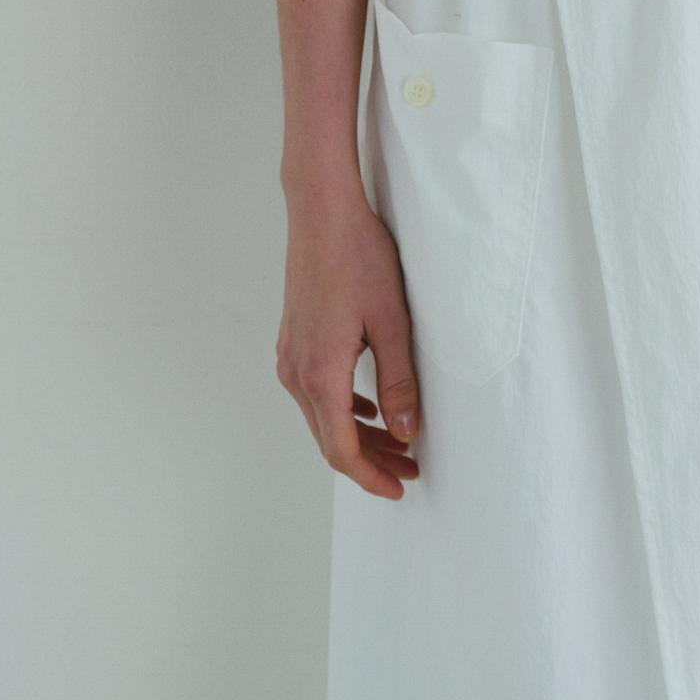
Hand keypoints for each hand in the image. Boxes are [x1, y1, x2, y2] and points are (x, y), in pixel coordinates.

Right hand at [275, 188, 422, 496]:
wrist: (321, 211)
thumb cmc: (359, 258)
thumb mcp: (392, 321)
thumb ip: (398, 381)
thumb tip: (406, 432)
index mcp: (320, 374)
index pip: (341, 450)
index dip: (370, 476)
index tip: (399, 488)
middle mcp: (296, 372)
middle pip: (329, 439)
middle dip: (369, 461)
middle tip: (409, 469)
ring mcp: (290, 355)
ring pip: (321, 416)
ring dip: (357, 436)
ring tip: (397, 443)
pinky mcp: (294, 340)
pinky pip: (315, 391)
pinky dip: (343, 409)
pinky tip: (369, 408)